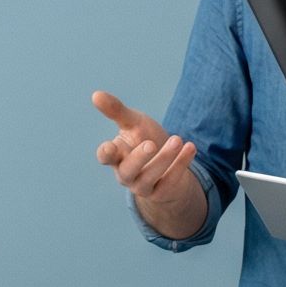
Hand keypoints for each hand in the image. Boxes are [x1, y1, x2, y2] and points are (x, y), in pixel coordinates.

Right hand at [90, 90, 203, 235]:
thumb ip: (116, 111)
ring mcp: (143, 186)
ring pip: (150, 176)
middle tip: (151, 144)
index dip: (106, 153)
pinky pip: (170, 181)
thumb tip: (95, 94)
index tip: (110, 146)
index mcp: (116, 156)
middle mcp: (126, 173)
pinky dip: (181, 164)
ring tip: (177, 139)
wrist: (168, 164)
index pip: (105, 157)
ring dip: (164, 158)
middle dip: (139, 158)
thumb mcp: (132, 123)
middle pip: (127, 170)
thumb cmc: (144, 139)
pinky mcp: (161, 192)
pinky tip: (190, 147)